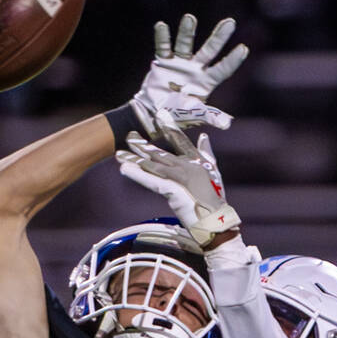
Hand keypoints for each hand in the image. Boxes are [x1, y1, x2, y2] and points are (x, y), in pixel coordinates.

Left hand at [117, 115, 240, 246]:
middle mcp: (187, 167)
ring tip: (119, 153)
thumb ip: (207, 154)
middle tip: (130, 135)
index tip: (160, 115)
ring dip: (135, 159)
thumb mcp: (213, 173)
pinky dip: (138, 175)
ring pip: (153, 165)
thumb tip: (204, 136)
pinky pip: (151, 181)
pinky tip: (124, 169)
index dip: (170, 129)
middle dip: (143, 145)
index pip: (181, 141)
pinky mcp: (173, 189)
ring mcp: (180, 177)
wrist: (217, 222)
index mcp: (196, 162)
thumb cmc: (215, 202)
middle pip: (161, 154)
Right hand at [131, 14, 247, 138]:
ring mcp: (180, 64)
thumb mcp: (194, 116)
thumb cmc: (176, 117)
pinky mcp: (164, 62)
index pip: (222, 69)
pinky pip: (163, 48)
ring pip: (186, 44)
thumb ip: (209, 116)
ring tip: (190, 18)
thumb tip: (228, 124)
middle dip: (220, 36)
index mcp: (206, 82)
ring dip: (187, 32)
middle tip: (230, 22)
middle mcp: (195, 70)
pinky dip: (162, 38)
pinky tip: (161, 26)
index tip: (244, 49)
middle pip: (210, 50)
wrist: (153, 116)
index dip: (232, 60)